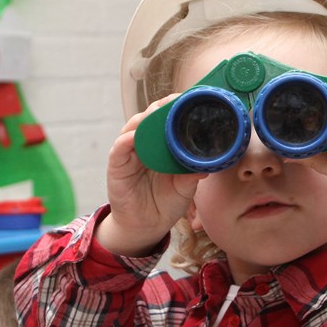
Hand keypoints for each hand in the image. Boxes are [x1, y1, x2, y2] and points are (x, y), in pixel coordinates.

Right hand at [96, 95, 206, 256]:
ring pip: (133, 127)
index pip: (166, 121)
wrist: (146, 227)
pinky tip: (135, 136)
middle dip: (161, 107)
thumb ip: (192, 175)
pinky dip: (126, 140)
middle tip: (176, 100)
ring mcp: (130, 154)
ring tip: (157, 112)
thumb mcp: (184, 189)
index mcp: (162, 147)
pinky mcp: (117, 166)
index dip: (175, 108)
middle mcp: (145, 146)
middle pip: (149, 118)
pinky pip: (119, 149)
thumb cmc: (165, 203)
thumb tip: (208, 165)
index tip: (190, 98)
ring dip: (144, 118)